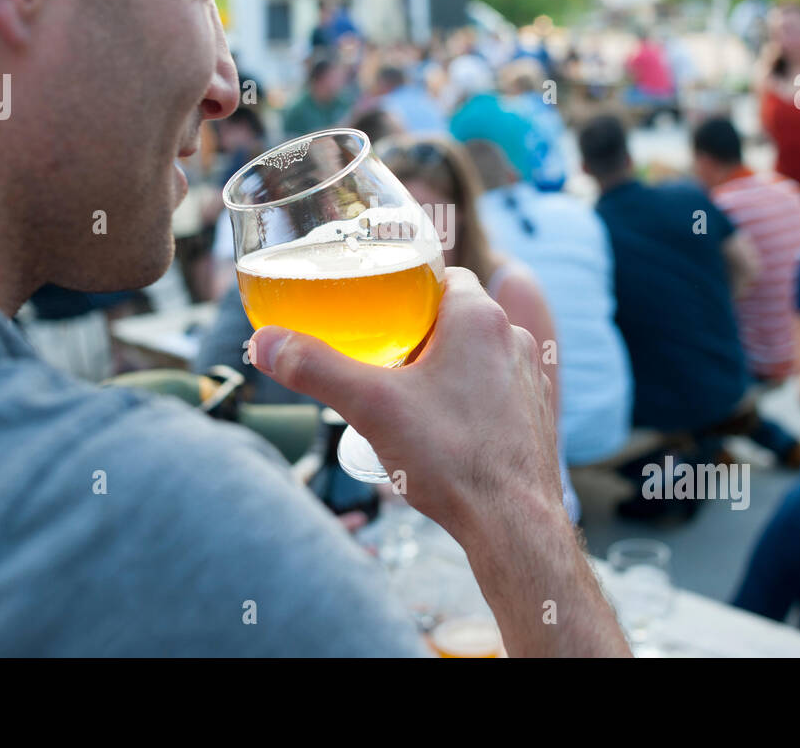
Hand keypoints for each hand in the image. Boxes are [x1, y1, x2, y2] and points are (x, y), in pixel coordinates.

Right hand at [247, 266, 563, 541]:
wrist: (513, 524)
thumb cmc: (452, 458)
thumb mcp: (370, 406)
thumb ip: (315, 369)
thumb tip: (265, 342)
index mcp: (478, 318)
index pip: (441, 276)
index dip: (406, 286)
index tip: (376, 304)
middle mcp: (512, 339)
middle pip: (454, 316)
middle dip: (416, 331)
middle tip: (377, 351)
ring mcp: (529, 379)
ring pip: (476, 355)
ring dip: (442, 365)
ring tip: (403, 392)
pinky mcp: (534, 417)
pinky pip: (494, 390)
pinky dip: (467, 398)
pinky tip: (440, 426)